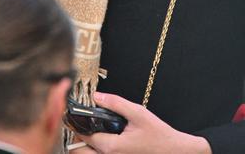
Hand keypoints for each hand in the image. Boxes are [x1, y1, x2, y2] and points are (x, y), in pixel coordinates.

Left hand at [76, 92, 211, 153]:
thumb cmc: (159, 135)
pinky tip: (102, 140)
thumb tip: (96, 96)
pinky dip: (94, 151)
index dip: (75, 124)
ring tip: (90, 132)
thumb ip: (116, 103)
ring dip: (84, 146)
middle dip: (75, 139)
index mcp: (111, 146)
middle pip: (78, 152)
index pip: (83, 135)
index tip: (71, 114)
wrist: (174, 152)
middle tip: (79, 125)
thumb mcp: (138, 113)